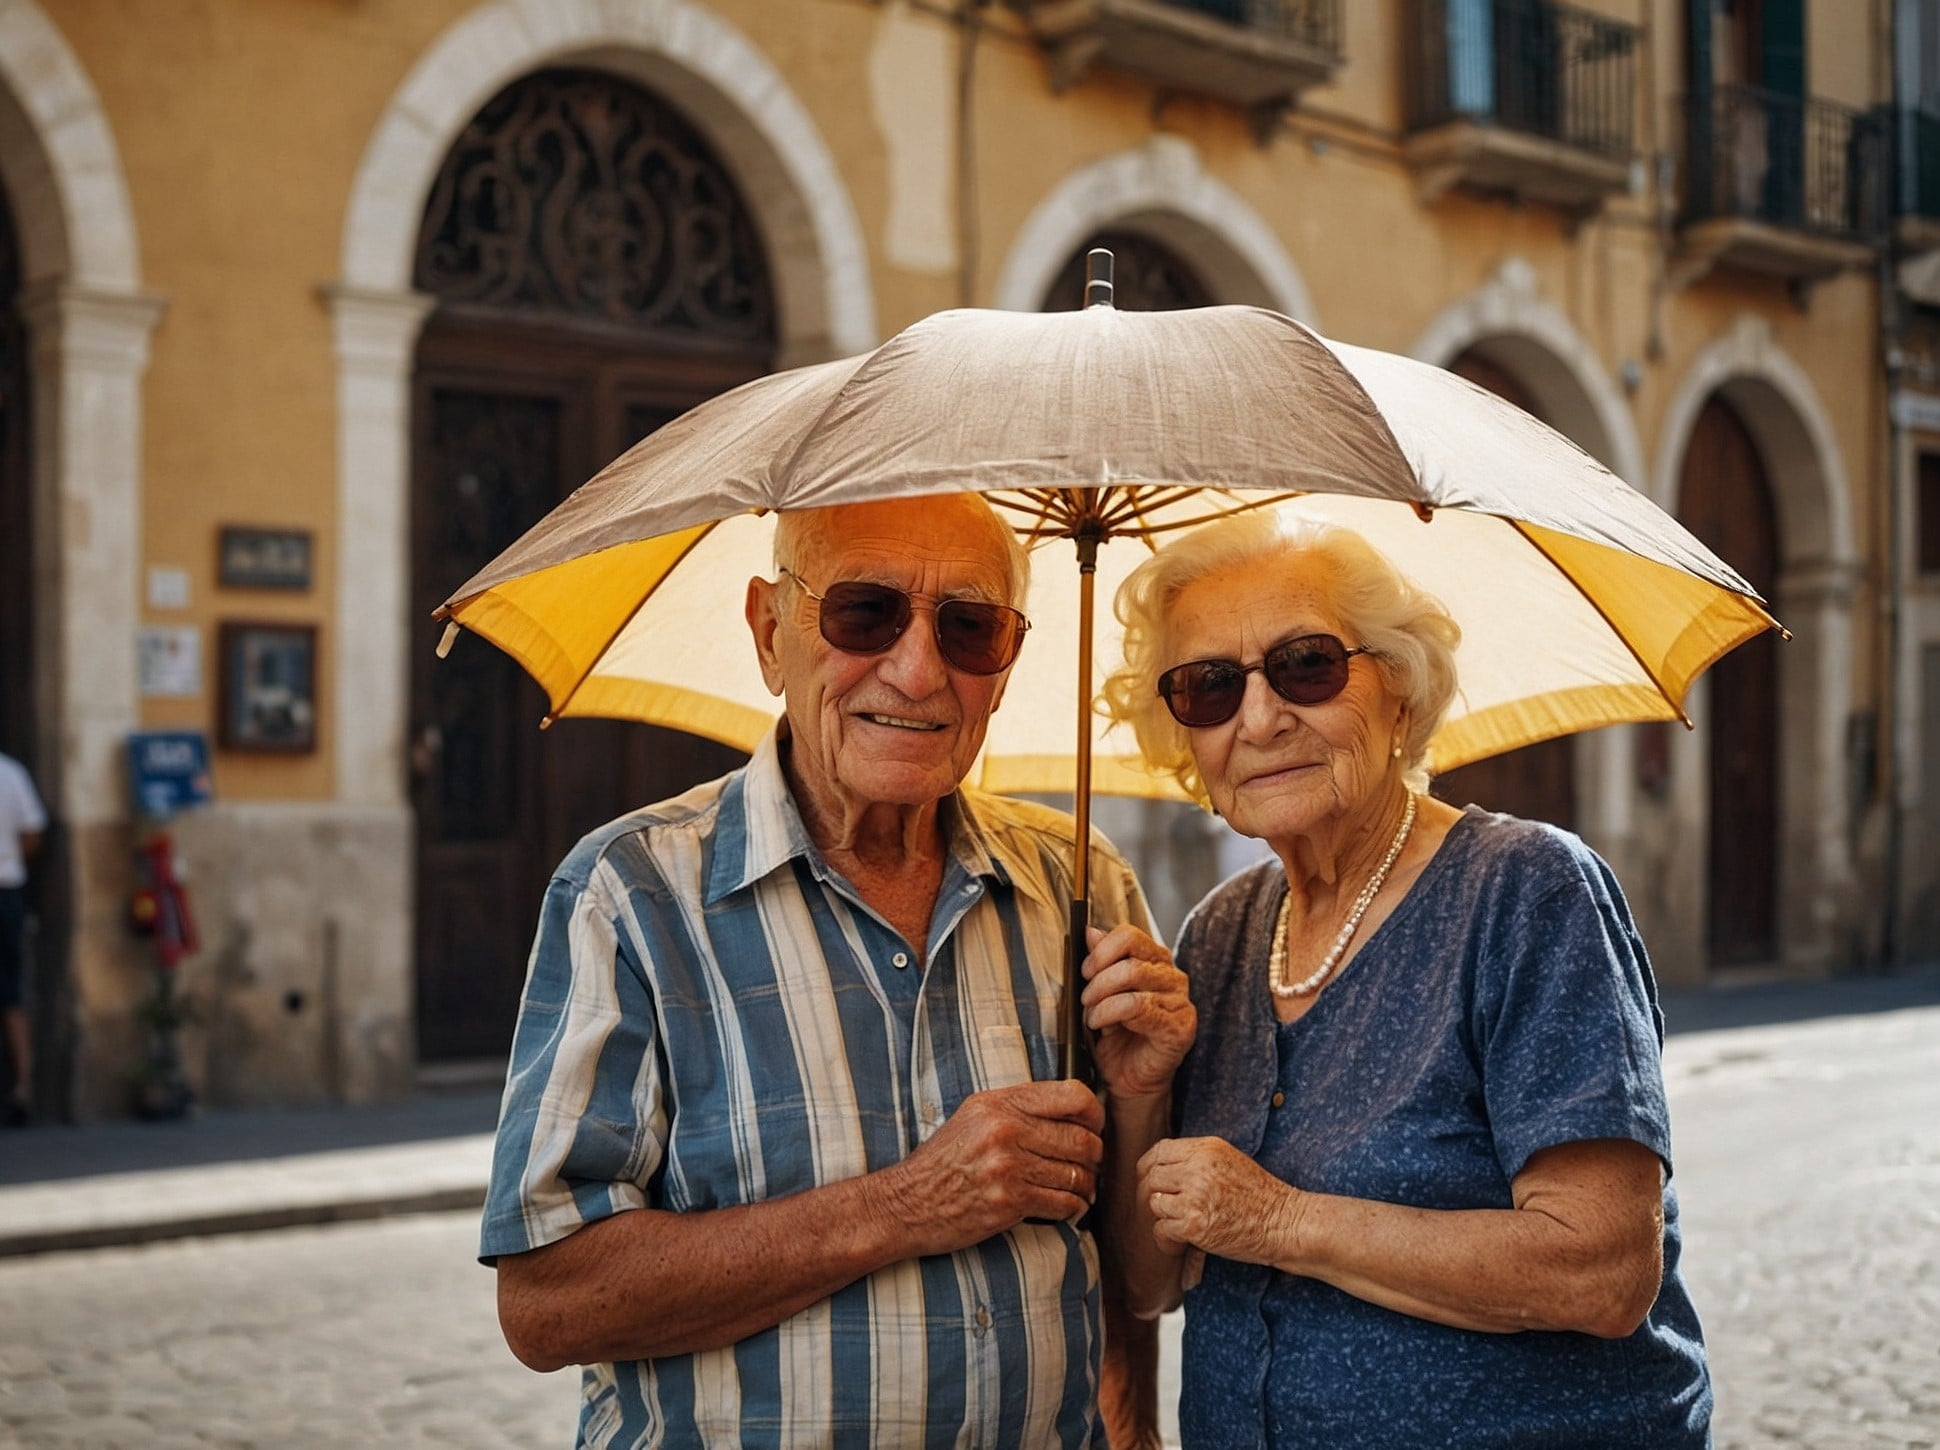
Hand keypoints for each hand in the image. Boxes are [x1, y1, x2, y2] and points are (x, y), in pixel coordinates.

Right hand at [886, 1080, 1104, 1254]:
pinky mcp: (1008, 1202)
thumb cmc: (942, 1163)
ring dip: (1086, 1186)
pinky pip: (1064, 1203)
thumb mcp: (973, 1118)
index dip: (1095, 1114)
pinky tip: (1068, 1209)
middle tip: (1091, 1166)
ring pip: (1077, 1174)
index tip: (1095, 1128)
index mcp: (998, 1103)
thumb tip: (1071, 1113)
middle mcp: (1005, 1130)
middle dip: (1095, 1156)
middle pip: (1081, 1139)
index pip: (1072, 1096)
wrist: (905, 1203)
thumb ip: (1017, 1110)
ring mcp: (1007, 1166)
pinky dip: (1074, 1208)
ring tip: (1081, 1190)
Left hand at [1081, 924, 1193, 1100]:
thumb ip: (1101, 962)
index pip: (1131, 936)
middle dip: (1099, 978)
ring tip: (1092, 1015)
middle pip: (1130, 959)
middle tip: (1086, 998)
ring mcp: (1180, 1002)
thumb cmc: (1117, 1038)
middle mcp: (1174, 977)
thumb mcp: (1101, 995)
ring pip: (1134, 978)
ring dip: (1102, 997)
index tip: (1085, 970)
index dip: (1102, 950)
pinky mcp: (1180, 1027)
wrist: (1128, 1080)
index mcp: (1156, 962)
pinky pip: (1138, 1007)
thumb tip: (1091, 931)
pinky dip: (1111, 1013)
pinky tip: (1102, 1025)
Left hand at [1138, 1136, 1300, 1268]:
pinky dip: (1168, 1238)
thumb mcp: (1229, 1160)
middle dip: (1156, 1194)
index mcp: (1207, 1148)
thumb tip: (1161, 1165)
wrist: (1284, 1223)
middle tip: (1167, 1209)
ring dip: (1165, 1216)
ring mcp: (1194, 1196)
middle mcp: (1198, 1168)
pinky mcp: (1193, 1225)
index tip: (1151, 1180)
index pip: (1159, 1150)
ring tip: (1181, 1225)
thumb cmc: (1261, 1196)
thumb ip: (1197, 1158)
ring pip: (1155, 1203)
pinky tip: (1182, 1241)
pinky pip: (1161, 1228)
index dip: (1150, 1167)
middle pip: (1153, 1176)